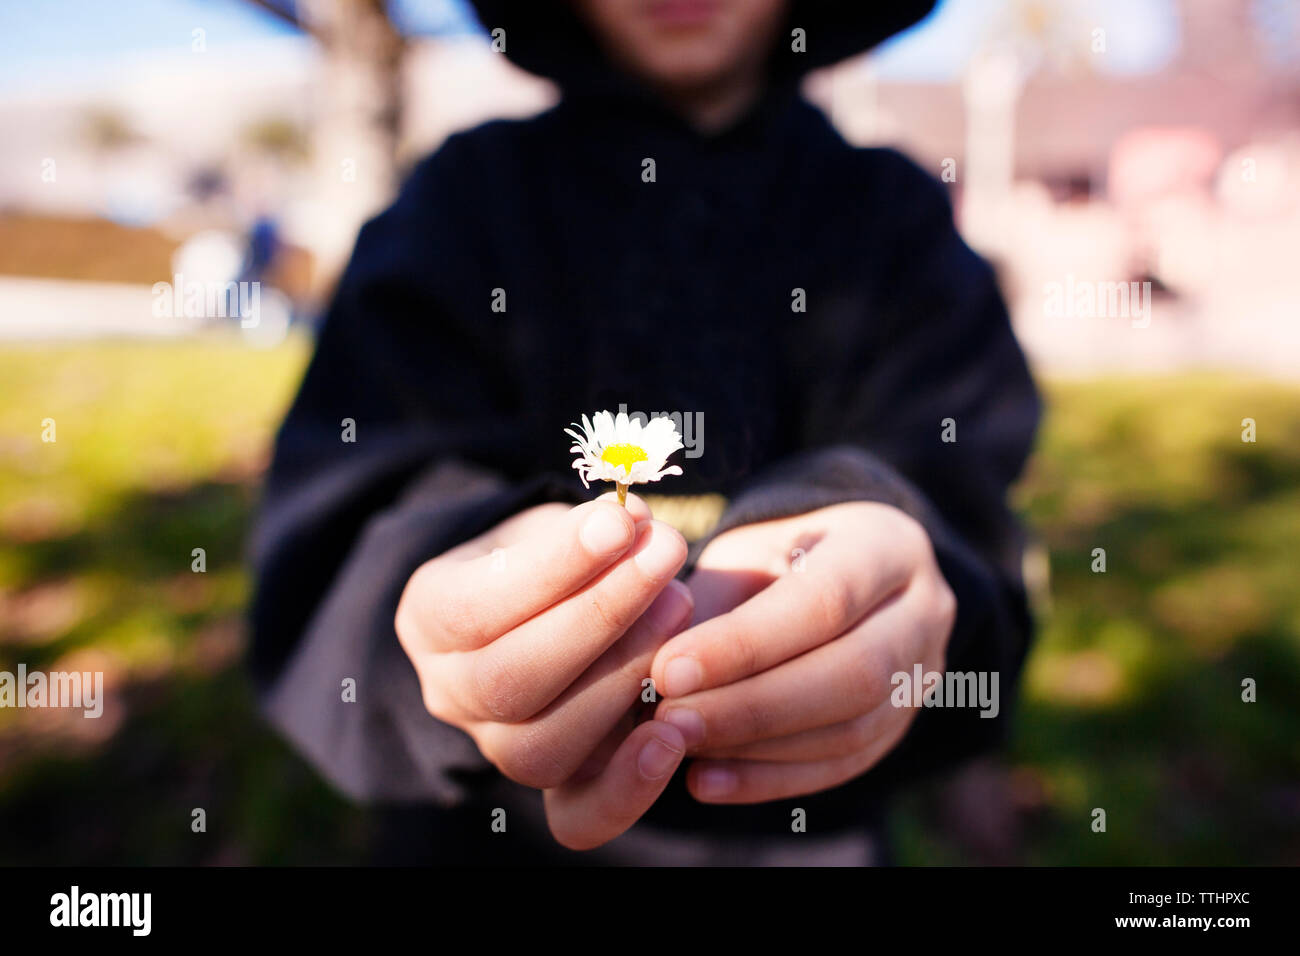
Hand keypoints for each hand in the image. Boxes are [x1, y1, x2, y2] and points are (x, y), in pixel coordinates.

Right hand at [395, 493, 691, 848]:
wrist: (547, 609)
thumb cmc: (552, 556)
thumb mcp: (553, 525)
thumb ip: (586, 529)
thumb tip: (633, 526)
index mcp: (430, 617)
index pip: (479, 605)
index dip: (554, 567)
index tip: (620, 522)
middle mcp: (450, 693)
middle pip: (510, 680)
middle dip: (601, 615)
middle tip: (665, 558)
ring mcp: (497, 746)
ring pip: (543, 748)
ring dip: (623, 678)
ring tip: (680, 608)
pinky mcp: (553, 788)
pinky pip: (579, 817)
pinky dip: (630, 787)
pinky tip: (675, 735)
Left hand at [648, 502, 956, 803]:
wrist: (842, 572)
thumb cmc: (776, 556)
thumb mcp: (747, 550)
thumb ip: (714, 601)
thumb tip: (659, 671)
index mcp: (886, 544)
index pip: (824, 600)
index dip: (745, 643)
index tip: (668, 670)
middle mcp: (923, 611)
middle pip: (852, 673)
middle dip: (752, 706)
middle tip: (669, 720)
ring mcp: (922, 675)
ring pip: (852, 729)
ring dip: (756, 747)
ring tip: (679, 747)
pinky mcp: (900, 726)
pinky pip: (841, 766)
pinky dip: (769, 778)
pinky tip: (706, 781)